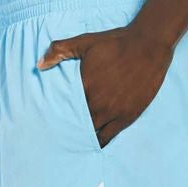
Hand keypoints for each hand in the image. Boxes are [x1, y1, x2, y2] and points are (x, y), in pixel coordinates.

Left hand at [37, 27, 173, 147]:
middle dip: (68, 128)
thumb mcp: (85, 41)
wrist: (148, 45)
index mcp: (84, 86)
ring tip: (74, 141)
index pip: (63, 108)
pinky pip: (109, 137)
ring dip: (83, 137)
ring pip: (91, 133)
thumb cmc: (116, 42)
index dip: (57, 115)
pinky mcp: (127, 117)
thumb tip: (39, 65)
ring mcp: (112, 112)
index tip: (49, 120)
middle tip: (59, 135)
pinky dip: (99, 142)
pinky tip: (93, 144)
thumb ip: (59, 50)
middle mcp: (97, 102)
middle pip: (76, 124)